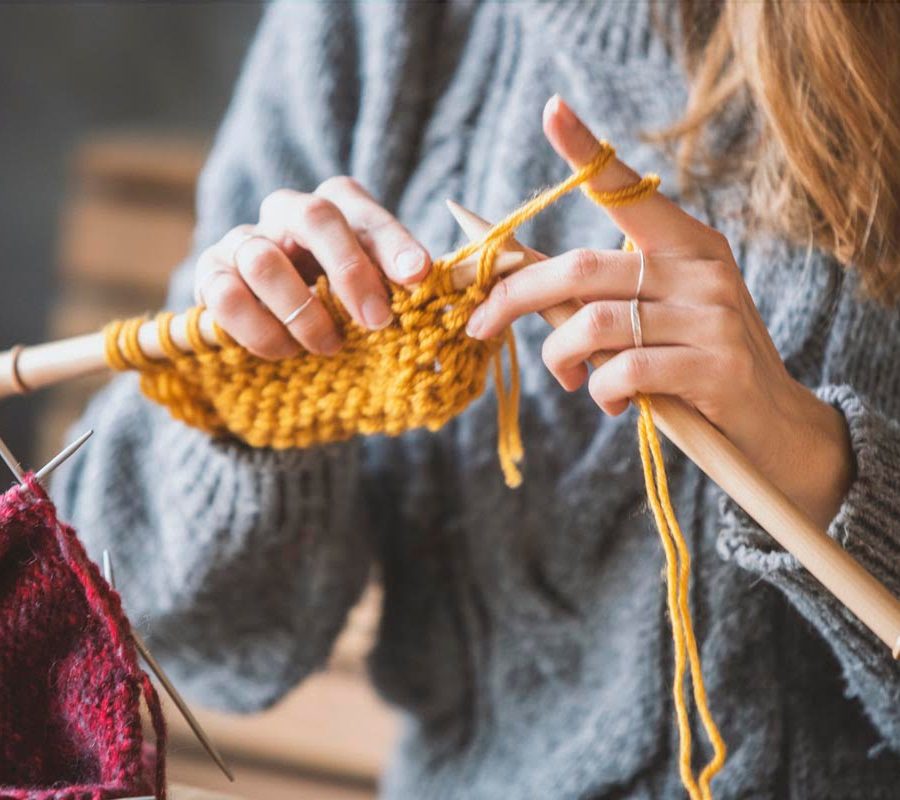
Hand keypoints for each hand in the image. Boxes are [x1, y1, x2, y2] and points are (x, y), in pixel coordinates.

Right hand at [194, 177, 429, 358]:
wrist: (280, 328)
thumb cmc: (342, 305)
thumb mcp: (378, 293)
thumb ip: (403, 290)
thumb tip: (442, 306)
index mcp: (336, 207)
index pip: (364, 211)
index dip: (393, 242)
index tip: (419, 276)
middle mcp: (287, 212)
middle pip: (315, 216)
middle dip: (351, 273)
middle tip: (377, 323)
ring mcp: (244, 240)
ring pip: (264, 260)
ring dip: (303, 313)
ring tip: (328, 346)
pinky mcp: (210, 276)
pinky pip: (225, 297)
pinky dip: (261, 331)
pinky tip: (286, 351)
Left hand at [466, 96, 852, 527]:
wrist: (771, 424)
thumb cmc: (694, 365)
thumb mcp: (653, 317)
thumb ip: (598, 295)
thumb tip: (518, 277)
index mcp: (686, 243)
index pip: (629, 188)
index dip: (587, 151)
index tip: (551, 110)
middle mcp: (701, 268)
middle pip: (583, 266)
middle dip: (516, 297)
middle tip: (480, 325)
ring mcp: (713, 315)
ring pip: (596, 322)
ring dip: (560, 356)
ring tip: (567, 377)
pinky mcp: (717, 366)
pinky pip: (626, 371)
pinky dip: (600, 390)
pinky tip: (608, 402)